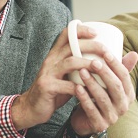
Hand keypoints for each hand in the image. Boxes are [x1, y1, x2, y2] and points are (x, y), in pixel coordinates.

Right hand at [11, 25, 136, 131]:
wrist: (31, 108)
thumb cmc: (53, 91)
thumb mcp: (63, 74)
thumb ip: (76, 67)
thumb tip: (101, 61)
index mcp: (55, 55)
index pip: (66, 34)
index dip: (80, 30)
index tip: (96, 32)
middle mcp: (51, 60)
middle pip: (72, 46)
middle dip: (91, 46)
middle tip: (106, 51)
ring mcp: (48, 73)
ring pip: (70, 62)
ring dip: (88, 64)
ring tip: (101, 67)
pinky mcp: (47, 87)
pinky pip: (66, 85)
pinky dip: (80, 87)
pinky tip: (90, 90)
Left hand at [68, 50, 137, 135]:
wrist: (85, 120)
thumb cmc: (98, 96)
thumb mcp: (108, 83)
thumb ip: (119, 69)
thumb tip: (134, 53)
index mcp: (128, 94)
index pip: (125, 77)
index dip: (116, 65)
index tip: (105, 53)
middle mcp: (124, 106)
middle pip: (115, 86)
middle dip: (104, 73)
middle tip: (93, 62)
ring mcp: (113, 117)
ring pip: (103, 98)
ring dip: (92, 83)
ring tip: (82, 71)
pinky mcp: (100, 125)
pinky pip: (92, 110)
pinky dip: (84, 98)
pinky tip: (77, 88)